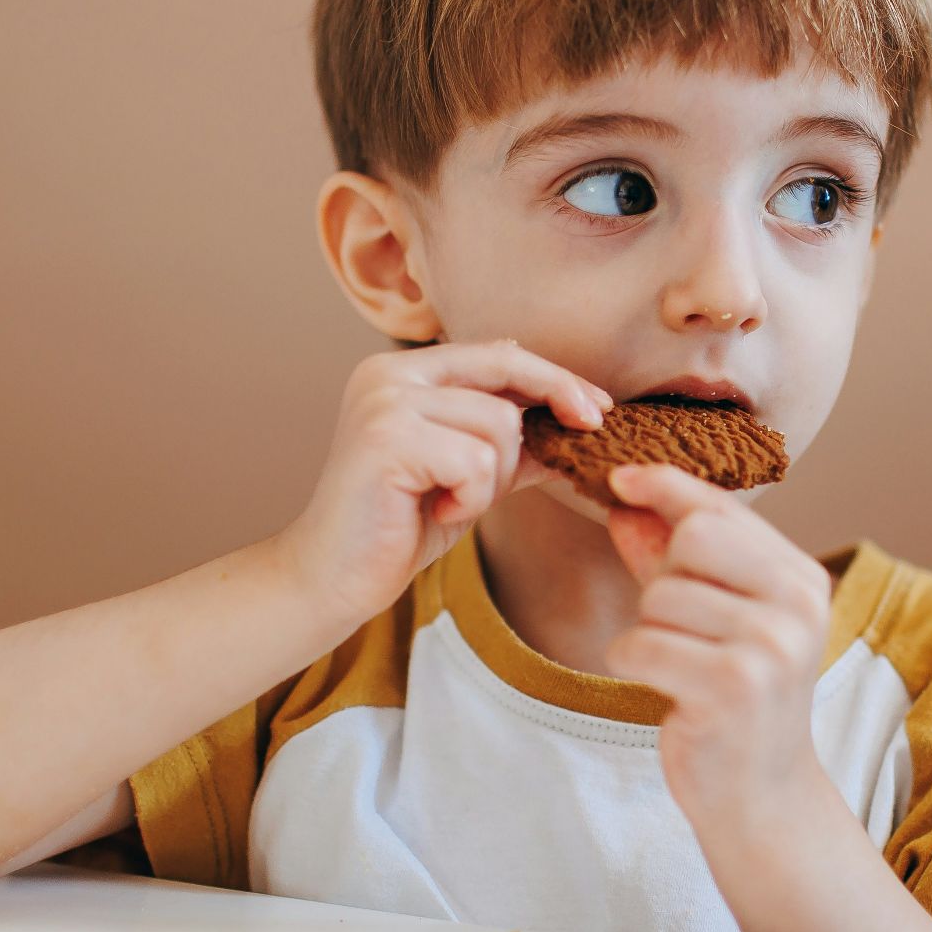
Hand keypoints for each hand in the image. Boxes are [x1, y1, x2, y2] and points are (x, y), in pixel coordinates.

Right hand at [272, 338, 613, 623]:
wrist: (334, 576)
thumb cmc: (401, 525)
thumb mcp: (469, 473)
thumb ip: (510, 440)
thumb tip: (579, 418)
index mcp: (404, 371)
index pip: (498, 355)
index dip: (555, 377)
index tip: (597, 406)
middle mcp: (388, 373)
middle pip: (505, 374)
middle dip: (553, 404)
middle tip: (591, 428)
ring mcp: (384, 402)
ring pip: (497, 424)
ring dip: (493, 478)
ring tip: (452, 502)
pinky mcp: (386, 439)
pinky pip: (475, 461)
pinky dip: (472, 498)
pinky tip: (439, 511)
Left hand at [600, 462, 836, 836]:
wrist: (761, 793)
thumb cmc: (735, 698)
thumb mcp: (714, 617)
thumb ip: (673, 557)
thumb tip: (627, 500)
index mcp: (801, 577)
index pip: (722, 508)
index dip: (665, 485)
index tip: (621, 478)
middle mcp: (798, 604)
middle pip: (692, 538)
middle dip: (662, 576)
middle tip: (676, 624)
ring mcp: (771, 646)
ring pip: (660, 596)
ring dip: (648, 630)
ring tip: (680, 665)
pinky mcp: (732, 687)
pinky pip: (642, 644)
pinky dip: (633, 662)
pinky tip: (665, 688)